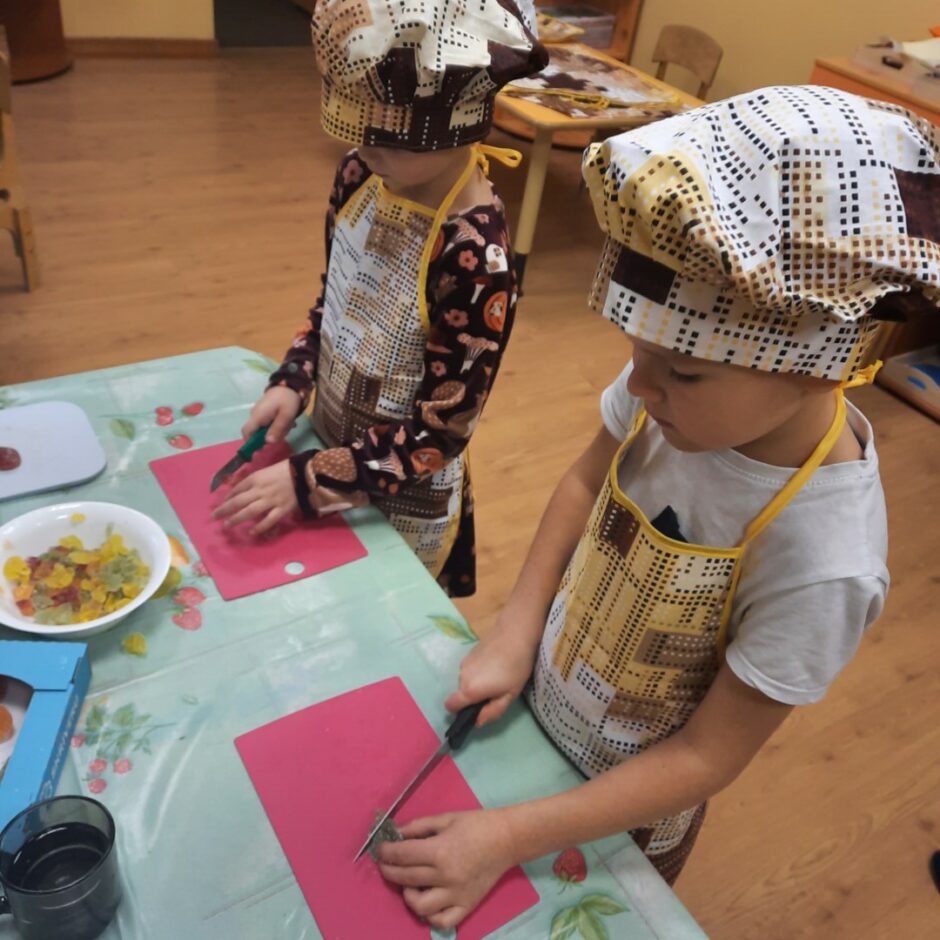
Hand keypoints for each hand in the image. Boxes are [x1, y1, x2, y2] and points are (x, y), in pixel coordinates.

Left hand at [213, 459, 297, 535]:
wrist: (305, 474)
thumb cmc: (285, 469)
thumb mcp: (266, 470)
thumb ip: (254, 480)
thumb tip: (240, 490)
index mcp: (256, 478)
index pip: (237, 489)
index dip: (228, 497)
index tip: (222, 503)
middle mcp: (260, 490)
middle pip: (238, 502)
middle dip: (225, 510)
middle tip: (215, 517)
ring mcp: (270, 501)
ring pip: (249, 512)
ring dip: (237, 519)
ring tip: (227, 525)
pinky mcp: (281, 509)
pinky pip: (268, 520)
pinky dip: (259, 527)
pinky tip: (251, 532)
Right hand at [242, 386, 301, 443]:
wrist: (290, 383)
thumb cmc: (287, 399)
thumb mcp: (286, 415)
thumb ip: (277, 429)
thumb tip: (267, 442)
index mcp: (257, 416)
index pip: (246, 433)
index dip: (251, 443)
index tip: (262, 448)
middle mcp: (255, 415)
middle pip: (257, 433)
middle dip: (270, 436)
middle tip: (284, 432)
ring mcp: (259, 412)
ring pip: (264, 428)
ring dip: (276, 430)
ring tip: (289, 424)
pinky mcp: (265, 411)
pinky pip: (268, 422)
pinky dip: (277, 424)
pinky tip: (287, 421)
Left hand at [377, 810, 514, 928]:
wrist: (506, 839)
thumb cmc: (476, 824)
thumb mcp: (445, 818)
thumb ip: (418, 827)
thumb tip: (397, 835)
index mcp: (440, 851)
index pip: (403, 855)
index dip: (386, 852)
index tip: (380, 849)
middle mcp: (445, 876)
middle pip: (406, 878)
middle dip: (389, 870)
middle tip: (385, 864)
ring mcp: (456, 894)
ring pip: (420, 906)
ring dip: (407, 895)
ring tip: (408, 884)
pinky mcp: (467, 906)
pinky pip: (442, 921)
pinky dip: (430, 915)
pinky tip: (427, 902)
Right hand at [444, 625, 538, 725]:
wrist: (515, 633)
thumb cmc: (516, 667)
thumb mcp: (509, 695)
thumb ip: (492, 711)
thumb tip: (477, 722)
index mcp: (469, 690)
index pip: (450, 706)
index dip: (460, 712)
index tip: (478, 708)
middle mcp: (461, 676)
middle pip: (461, 694)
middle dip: (475, 696)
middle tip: (497, 690)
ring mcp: (464, 663)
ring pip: (466, 681)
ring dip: (477, 683)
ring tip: (499, 675)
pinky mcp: (469, 653)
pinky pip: (470, 669)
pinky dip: (479, 671)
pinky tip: (495, 664)